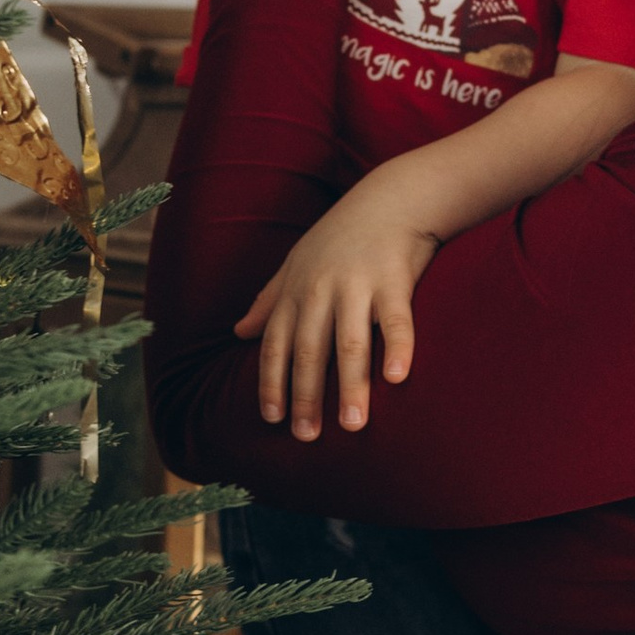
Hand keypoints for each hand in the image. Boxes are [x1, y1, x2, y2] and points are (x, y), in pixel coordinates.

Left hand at [237, 175, 440, 436]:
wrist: (392, 198)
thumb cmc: (340, 236)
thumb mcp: (295, 264)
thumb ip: (268, 301)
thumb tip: (237, 332)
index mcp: (296, 291)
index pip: (276, 344)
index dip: (272, 382)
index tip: (272, 419)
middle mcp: (321, 291)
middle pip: (309, 351)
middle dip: (306, 396)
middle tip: (307, 437)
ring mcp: (358, 285)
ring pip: (350, 344)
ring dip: (350, 387)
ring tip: (353, 426)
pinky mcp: (395, 281)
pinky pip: (397, 320)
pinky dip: (397, 348)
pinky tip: (397, 379)